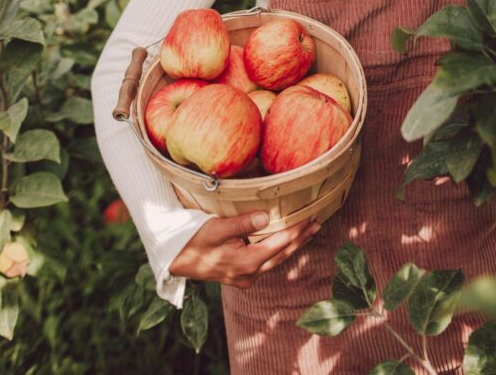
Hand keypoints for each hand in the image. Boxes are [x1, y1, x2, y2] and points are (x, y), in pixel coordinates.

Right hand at [168, 210, 320, 289]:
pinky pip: (267, 263)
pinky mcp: (241, 276)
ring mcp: (245, 278)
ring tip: (308, 232)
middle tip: (318, 223)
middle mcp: (249, 274)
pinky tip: (284, 242)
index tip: (311, 216)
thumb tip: (266, 217)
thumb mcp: (216, 228)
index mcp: (246, 262)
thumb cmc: (194, 240)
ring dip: (293, 245)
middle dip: (301, 239)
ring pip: (277, 260)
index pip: (280, 243)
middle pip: (283, 254)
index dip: (297, 229)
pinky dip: (279, 250)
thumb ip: (242, 223)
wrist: (176, 260)